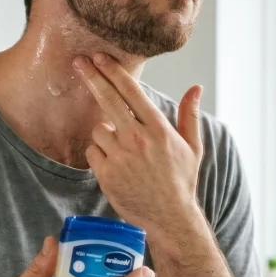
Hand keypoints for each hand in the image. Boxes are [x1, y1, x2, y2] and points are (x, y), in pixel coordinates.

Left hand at [73, 53, 204, 235]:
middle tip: (79, 62)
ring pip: (99, 129)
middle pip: (109, 100)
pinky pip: (92, 151)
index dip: (114, 72)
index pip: (132, 92)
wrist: (169, 218)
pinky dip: (99, 154)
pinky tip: (115, 164)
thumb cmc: (180, 181)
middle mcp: (138, 139)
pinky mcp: (106, 174)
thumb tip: (196, 88)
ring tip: (123, 151)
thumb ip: (189, 115)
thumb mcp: (193, 147)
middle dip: (92, 77)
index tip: (100, 58)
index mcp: (159, 129)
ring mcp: (120, 156)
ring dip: (105, 134)